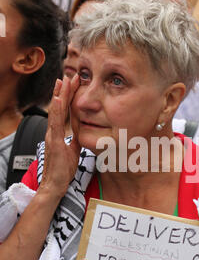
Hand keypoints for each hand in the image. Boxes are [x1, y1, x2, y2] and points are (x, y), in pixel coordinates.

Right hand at [39, 75, 80, 197]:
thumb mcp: (74, 149)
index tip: (74, 83)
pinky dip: (57, 111)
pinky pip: (55, 124)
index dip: (69, 96)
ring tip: (63, 81)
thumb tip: (84, 130)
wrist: (55, 185)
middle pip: (60, 107)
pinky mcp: (54, 142)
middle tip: (70, 75)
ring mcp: (52, 135)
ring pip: (56, 112)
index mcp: (59, 132)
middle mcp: (53, 131)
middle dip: (64, 91)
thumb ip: (76, 138)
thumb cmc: (63, 169)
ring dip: (60, 95)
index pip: (65, 111)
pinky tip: (59, 100)